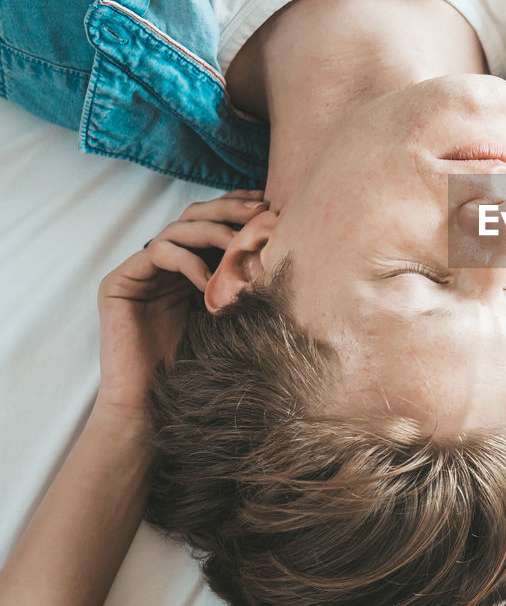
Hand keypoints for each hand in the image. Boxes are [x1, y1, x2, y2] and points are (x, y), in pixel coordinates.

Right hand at [94, 190, 267, 422]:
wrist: (154, 402)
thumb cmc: (198, 364)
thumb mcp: (231, 311)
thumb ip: (243, 280)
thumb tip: (287, 249)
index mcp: (188, 264)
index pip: (212, 221)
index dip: (238, 206)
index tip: (270, 203)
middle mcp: (162, 261)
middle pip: (195, 215)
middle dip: (229, 209)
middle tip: (259, 212)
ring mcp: (139, 269)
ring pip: (177, 228)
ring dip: (213, 231)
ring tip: (238, 244)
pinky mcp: (118, 281)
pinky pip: (156, 253)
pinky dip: (187, 260)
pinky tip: (207, 280)